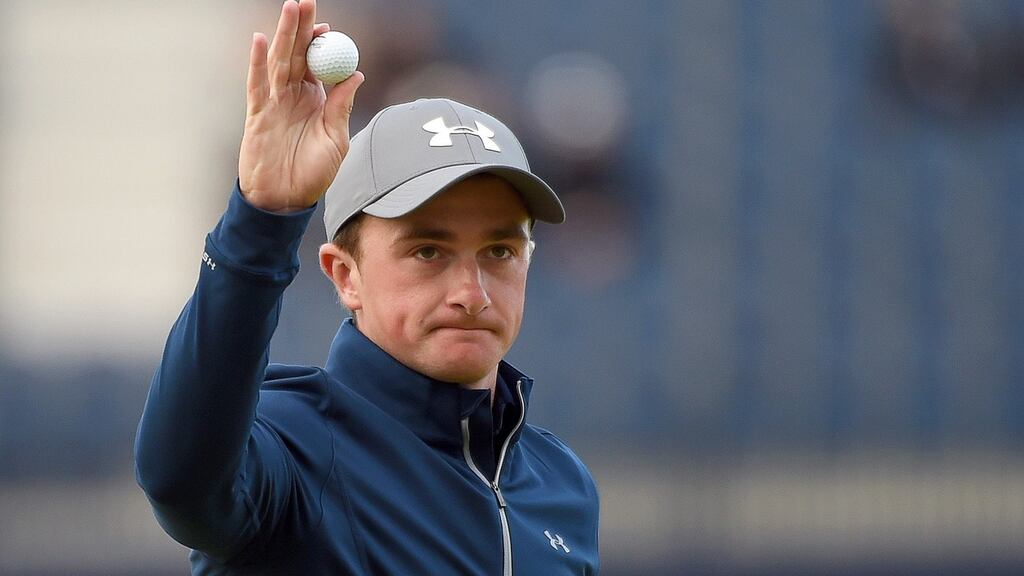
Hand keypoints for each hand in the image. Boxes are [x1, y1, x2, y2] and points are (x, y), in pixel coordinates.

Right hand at [239, 0, 364, 212]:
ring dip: (284, 35)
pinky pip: (257, 84)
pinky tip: (260, 40)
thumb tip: (356, 74)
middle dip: (302, 28)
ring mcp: (275, 103)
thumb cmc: (314, 174)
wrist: (286, 199)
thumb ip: (342, 107)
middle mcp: (294, 97)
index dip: (322, 44)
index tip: (328, 27)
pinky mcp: (257, 114)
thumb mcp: (336, 140)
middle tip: (307, 2)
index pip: (319, 64)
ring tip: (290, 9)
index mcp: (317, 101)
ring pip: (279, 62)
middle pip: (298, 55)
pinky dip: (257, 62)